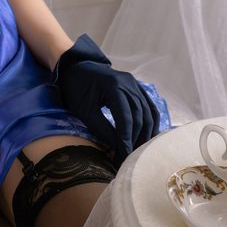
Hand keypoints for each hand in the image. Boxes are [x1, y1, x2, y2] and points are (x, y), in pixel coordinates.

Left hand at [53, 35, 159, 164]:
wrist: (76, 67)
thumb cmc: (75, 89)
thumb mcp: (84, 110)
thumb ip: (101, 128)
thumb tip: (119, 148)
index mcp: (113, 85)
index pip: (125, 117)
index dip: (126, 139)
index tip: (125, 156)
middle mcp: (129, 83)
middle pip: (139, 116)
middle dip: (136, 139)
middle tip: (130, 158)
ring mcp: (135, 84)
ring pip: (148, 113)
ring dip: (145, 134)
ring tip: (139, 152)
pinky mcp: (137, 87)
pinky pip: (149, 107)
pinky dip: (151, 123)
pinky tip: (148, 137)